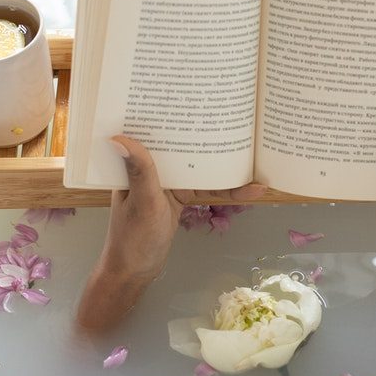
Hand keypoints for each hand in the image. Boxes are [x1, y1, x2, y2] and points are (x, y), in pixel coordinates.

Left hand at [75, 136, 265, 335]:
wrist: (134, 273)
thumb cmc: (133, 238)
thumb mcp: (142, 202)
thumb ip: (140, 171)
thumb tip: (120, 137)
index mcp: (135, 163)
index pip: (159, 133)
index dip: (177, 117)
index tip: (201, 102)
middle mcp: (152, 167)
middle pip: (185, 147)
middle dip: (210, 137)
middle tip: (241, 123)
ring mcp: (167, 182)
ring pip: (199, 167)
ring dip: (224, 166)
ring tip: (255, 158)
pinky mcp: (179, 197)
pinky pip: (206, 188)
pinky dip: (226, 190)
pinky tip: (251, 190)